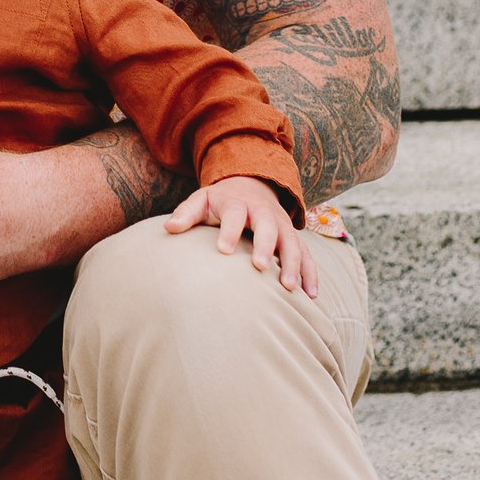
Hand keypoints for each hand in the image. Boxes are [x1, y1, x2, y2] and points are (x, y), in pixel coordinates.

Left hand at [165, 175, 318, 298]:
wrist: (251, 184)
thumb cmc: (220, 200)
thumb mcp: (201, 200)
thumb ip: (186, 213)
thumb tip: (168, 228)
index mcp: (237, 202)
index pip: (234, 214)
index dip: (229, 231)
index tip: (223, 250)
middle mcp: (263, 212)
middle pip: (268, 226)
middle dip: (265, 245)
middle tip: (259, 267)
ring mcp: (282, 224)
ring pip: (292, 242)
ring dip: (293, 263)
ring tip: (289, 288)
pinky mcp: (293, 237)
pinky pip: (307, 254)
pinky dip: (311, 273)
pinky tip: (311, 296)